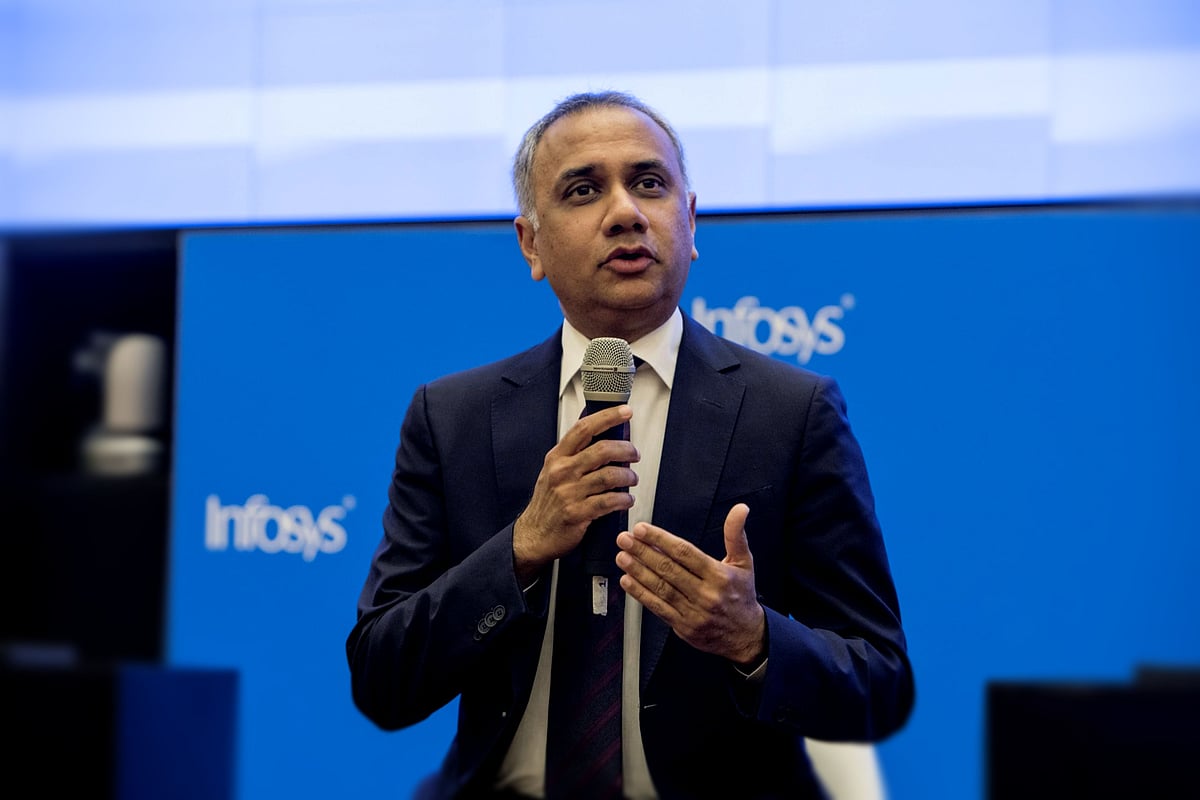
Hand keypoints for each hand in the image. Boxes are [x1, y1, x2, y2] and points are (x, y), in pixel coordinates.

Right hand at [513, 404, 638, 582]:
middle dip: (626, 450)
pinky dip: (624, 499)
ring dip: (628, 477)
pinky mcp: (577, 513)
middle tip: (634, 454)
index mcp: (557, 457)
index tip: (625, 411)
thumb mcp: (554, 472)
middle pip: (602, 450)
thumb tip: (606, 437)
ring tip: (631, 480)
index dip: (607, 417)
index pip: (583, 428)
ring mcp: (568, 492)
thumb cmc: (548, 503)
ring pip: (609, 476)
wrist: (534, 534)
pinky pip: (609, 501)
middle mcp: (562, 471)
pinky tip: (627, 500)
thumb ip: (575, 455)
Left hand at [616, 503, 765, 665]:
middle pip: (669, 569)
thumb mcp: (744, 563)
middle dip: (643, 552)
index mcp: (719, 575)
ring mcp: (693, 612)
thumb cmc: (741, 595)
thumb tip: (740, 509)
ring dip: (638, 571)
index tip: (643, 530)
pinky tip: (628, 582)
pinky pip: (658, 608)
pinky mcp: (683, 627)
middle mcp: (705, 594)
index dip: (661, 539)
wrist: (745, 635)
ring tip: (622, 557)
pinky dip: (641, 594)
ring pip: (661, 588)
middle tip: (625, 539)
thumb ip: (736, 534)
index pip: (685, 553)